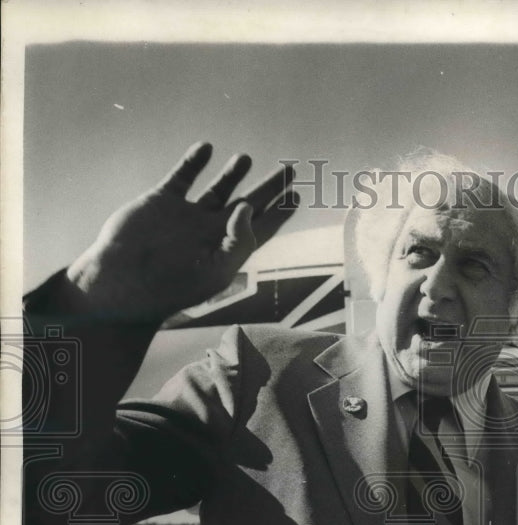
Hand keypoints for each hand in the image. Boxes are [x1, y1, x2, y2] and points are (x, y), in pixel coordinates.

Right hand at [68, 142, 298, 320]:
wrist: (124, 280)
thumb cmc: (173, 285)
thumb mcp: (216, 270)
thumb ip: (239, 240)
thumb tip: (249, 208)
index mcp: (228, 249)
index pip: (263, 227)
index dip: (281, 212)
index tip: (296, 195)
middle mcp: (211, 230)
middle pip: (248, 204)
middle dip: (269, 188)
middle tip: (289, 170)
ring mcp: (187, 214)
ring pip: (217, 189)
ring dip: (232, 173)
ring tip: (245, 158)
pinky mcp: (162, 201)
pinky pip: (182, 177)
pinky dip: (194, 162)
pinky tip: (205, 148)